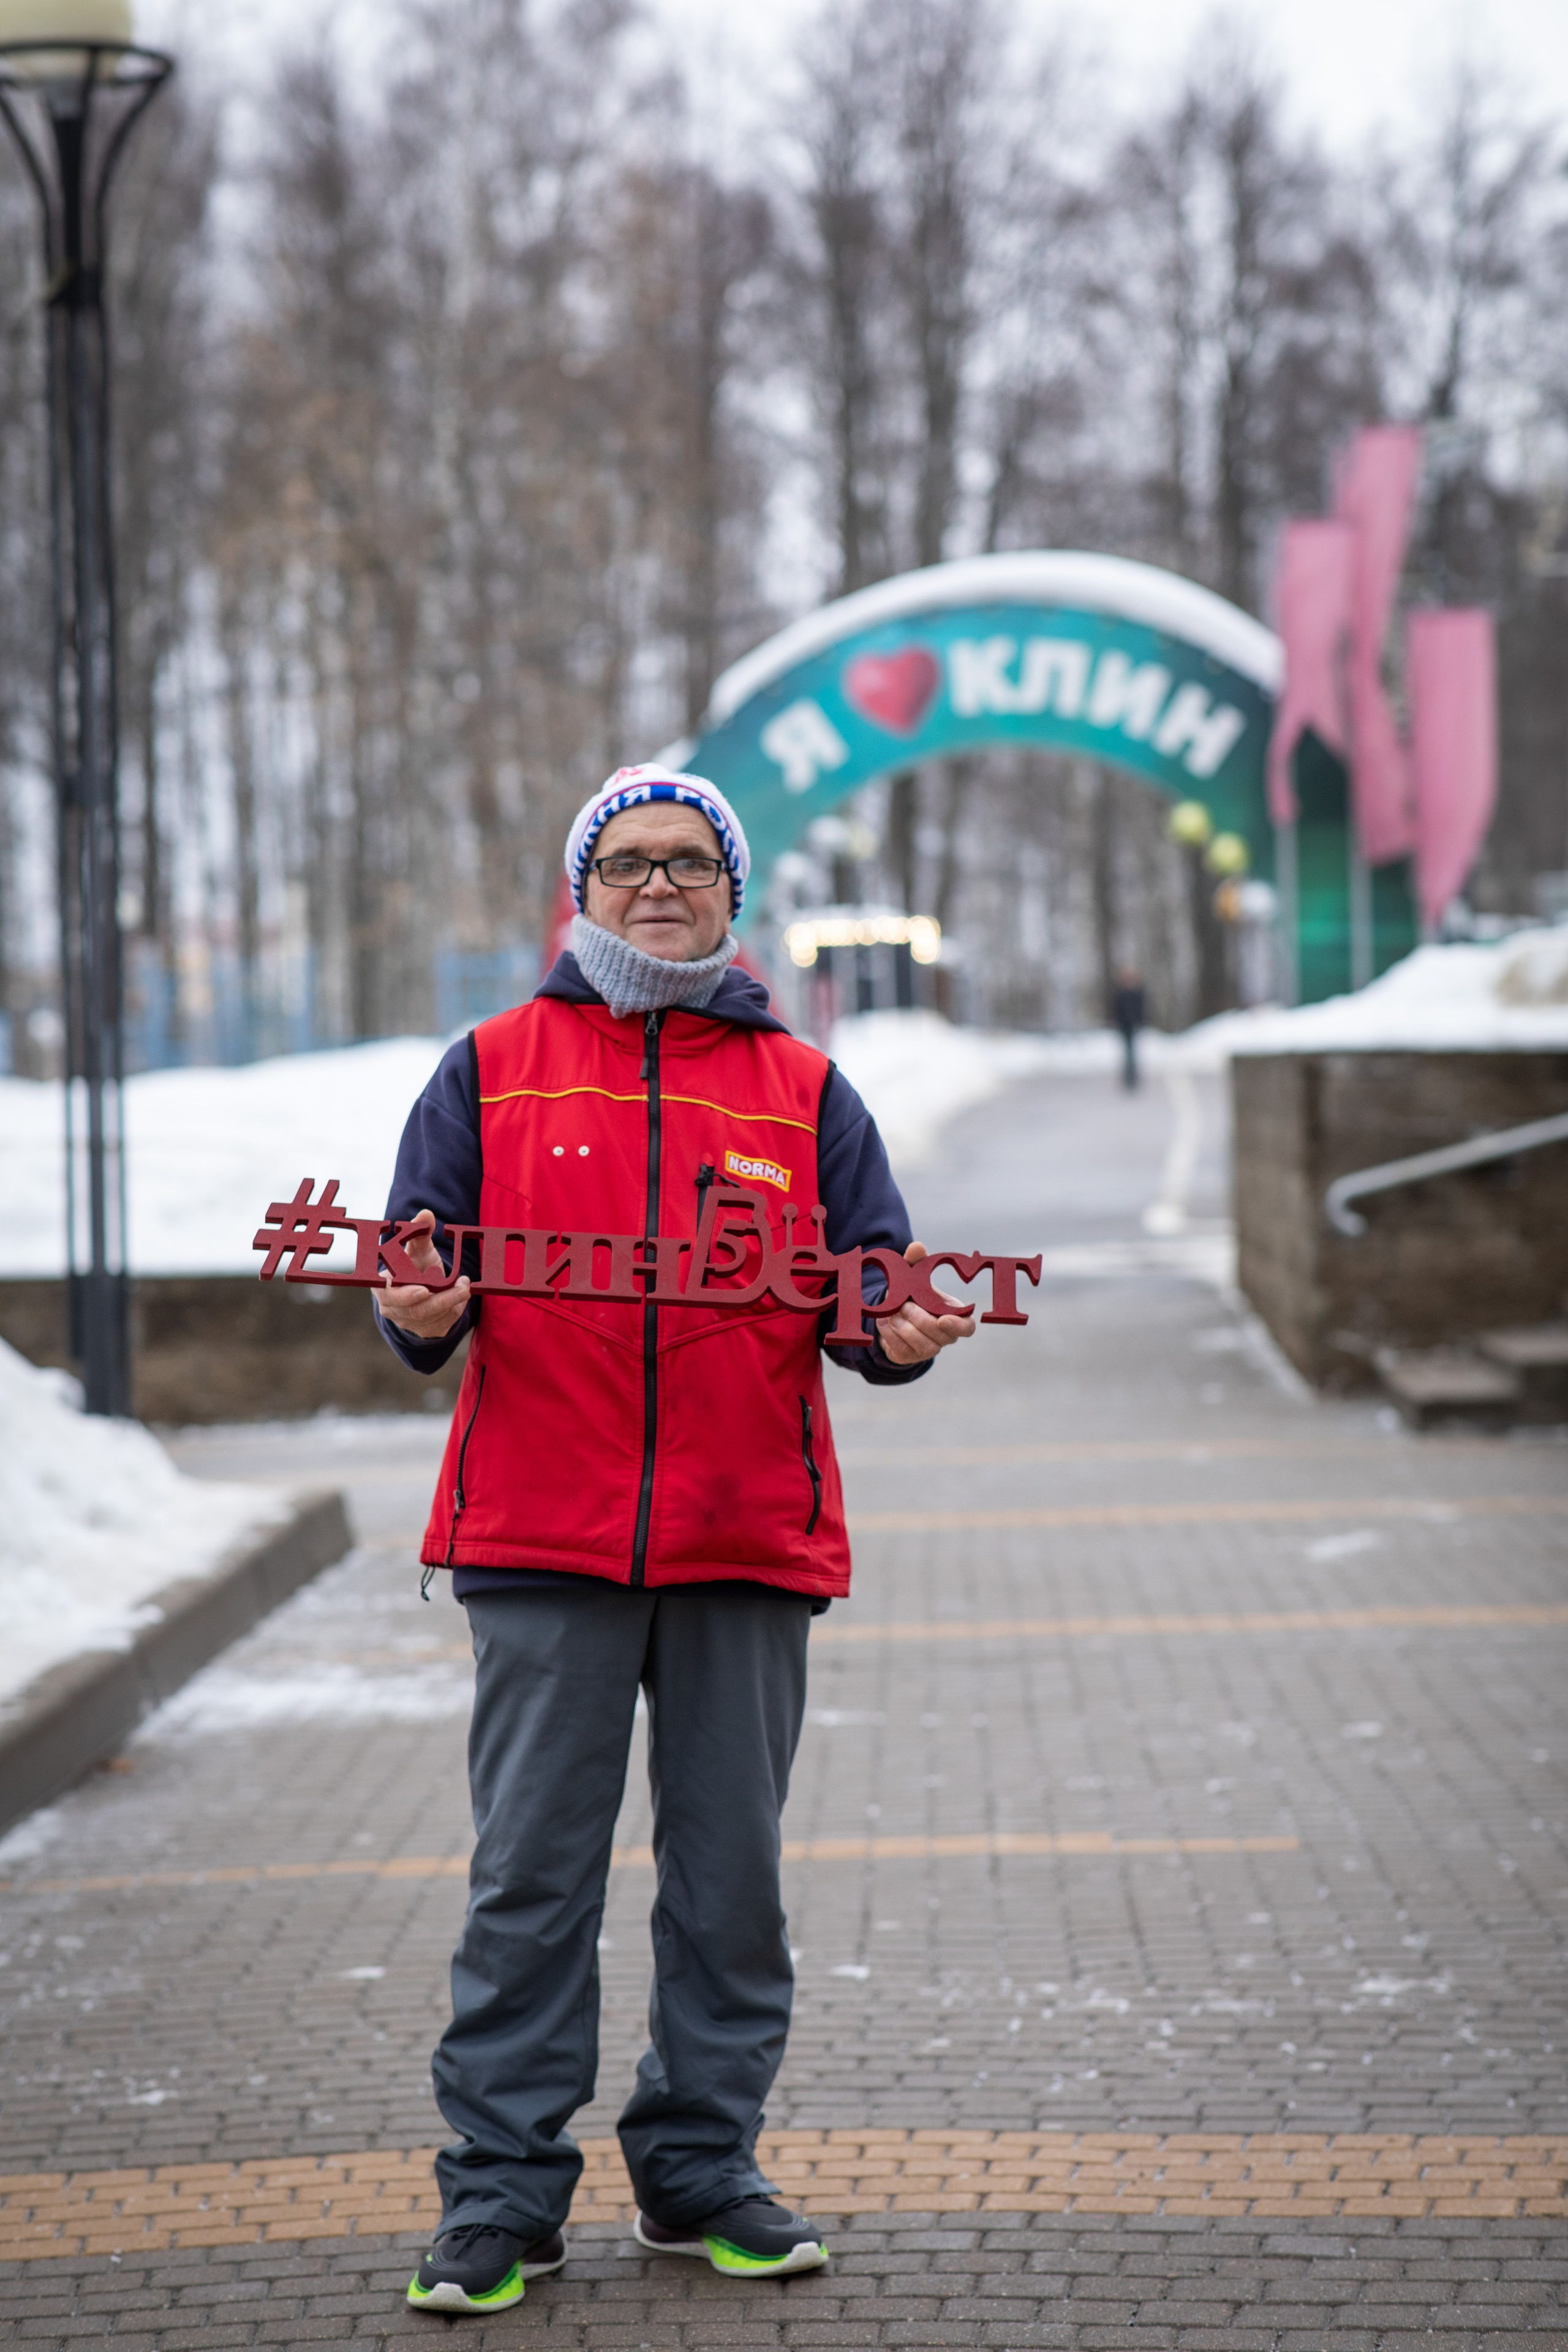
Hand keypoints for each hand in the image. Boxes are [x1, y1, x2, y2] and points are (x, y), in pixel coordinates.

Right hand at [375, 1208, 470, 1339]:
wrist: (424, 1288)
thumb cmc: (416, 1266)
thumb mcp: (418, 1250)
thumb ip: (420, 1234)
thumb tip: (426, 1215)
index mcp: (383, 1287)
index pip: (389, 1296)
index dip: (405, 1295)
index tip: (425, 1289)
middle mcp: (392, 1309)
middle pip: (417, 1310)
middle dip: (443, 1299)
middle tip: (463, 1286)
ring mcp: (408, 1323)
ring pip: (433, 1318)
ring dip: (453, 1302)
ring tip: (465, 1285)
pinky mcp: (426, 1330)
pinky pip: (443, 1324)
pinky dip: (455, 1310)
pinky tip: (460, 1297)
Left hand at [877, 1240, 976, 1366]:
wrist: (894, 1314)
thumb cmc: (912, 1294)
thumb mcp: (913, 1276)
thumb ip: (917, 1262)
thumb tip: (916, 1246)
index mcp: (953, 1315)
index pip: (967, 1328)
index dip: (958, 1326)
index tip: (943, 1319)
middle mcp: (944, 1336)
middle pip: (940, 1335)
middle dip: (920, 1319)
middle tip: (905, 1305)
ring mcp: (928, 1349)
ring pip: (922, 1345)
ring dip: (904, 1326)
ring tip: (893, 1312)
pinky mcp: (910, 1356)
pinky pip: (902, 1349)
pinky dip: (890, 1334)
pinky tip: (884, 1321)